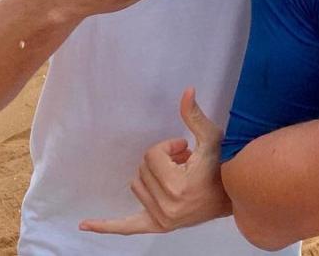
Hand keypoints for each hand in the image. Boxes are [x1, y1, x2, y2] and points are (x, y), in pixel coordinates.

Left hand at [79, 87, 230, 234]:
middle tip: (183, 160)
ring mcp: (162, 219)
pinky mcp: (159, 226)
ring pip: (136, 185)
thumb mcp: (212, 138)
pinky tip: (85, 224)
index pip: (152, 156)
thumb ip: (195, 116)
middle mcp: (167, 207)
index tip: (185, 148)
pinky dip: (107, 226)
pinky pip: (128, 227)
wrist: (233, 196)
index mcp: (177, 187)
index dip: (168, 147)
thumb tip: (187, 91)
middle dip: (161, 160)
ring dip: (152, 175)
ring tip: (177, 174)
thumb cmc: (224, 165)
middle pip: (142, 170)